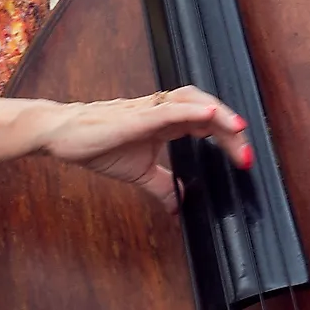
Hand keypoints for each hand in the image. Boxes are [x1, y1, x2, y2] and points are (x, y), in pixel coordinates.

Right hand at [18, 86, 250, 210]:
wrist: (62, 133)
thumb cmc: (96, 144)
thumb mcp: (139, 172)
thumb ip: (162, 186)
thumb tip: (178, 206)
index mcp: (166, 122)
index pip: (206, 124)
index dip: (227, 138)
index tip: (243, 159)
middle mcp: (161, 110)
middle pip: (206, 110)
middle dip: (230, 129)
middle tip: (247, 153)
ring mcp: (149, 110)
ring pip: (193, 102)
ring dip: (219, 114)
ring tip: (239, 129)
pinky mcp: (136, 116)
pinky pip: (169, 109)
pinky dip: (193, 111)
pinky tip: (211, 115)